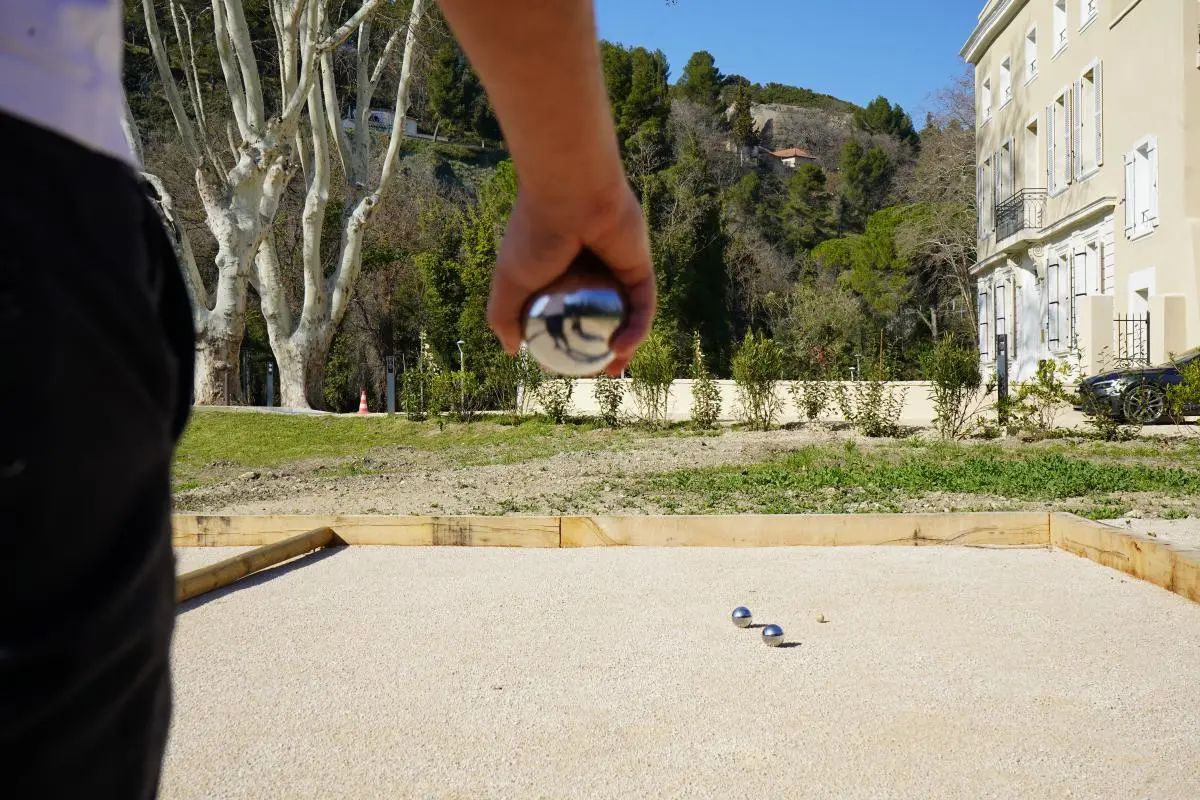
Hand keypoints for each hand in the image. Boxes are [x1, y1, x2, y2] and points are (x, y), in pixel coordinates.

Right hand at [487, 178, 655, 375]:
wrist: (568, 195)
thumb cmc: (536, 234)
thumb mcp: (509, 282)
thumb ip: (504, 317)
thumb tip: (512, 352)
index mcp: (560, 276)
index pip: (567, 318)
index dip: (566, 346)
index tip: (561, 369)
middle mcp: (590, 274)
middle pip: (599, 321)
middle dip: (599, 352)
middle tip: (593, 374)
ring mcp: (617, 272)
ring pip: (625, 318)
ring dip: (623, 348)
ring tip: (614, 370)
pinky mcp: (641, 268)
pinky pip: (642, 306)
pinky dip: (636, 330)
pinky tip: (623, 349)